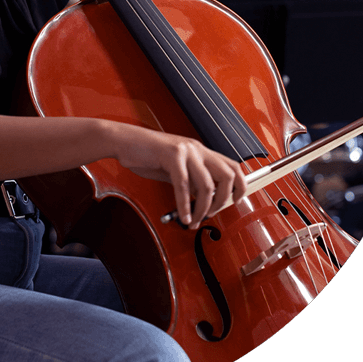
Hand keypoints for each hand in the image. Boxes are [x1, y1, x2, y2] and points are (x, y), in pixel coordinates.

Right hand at [114, 125, 247, 228]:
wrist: (122, 141)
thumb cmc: (145, 154)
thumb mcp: (174, 167)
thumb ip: (191, 180)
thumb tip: (203, 201)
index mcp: (200, 150)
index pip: (233, 166)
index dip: (240, 186)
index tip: (235, 202)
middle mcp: (197, 148)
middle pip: (227, 175)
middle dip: (222, 201)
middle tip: (210, 214)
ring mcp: (185, 150)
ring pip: (206, 185)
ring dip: (202, 209)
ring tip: (194, 220)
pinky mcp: (171, 155)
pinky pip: (183, 185)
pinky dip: (185, 205)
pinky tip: (183, 216)